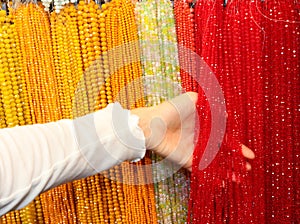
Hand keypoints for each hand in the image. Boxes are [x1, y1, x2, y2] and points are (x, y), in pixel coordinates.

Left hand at [132, 92, 254, 170]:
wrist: (151, 124)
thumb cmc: (170, 110)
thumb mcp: (191, 100)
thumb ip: (209, 105)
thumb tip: (226, 114)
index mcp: (204, 126)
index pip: (225, 138)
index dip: (237, 146)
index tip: (249, 154)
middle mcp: (201, 139)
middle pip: (222, 152)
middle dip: (236, 160)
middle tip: (248, 167)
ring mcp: (194, 150)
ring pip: (215, 163)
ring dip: (227, 170)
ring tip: (239, 177)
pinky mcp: (186, 160)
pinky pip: (201, 170)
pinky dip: (212, 176)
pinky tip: (222, 181)